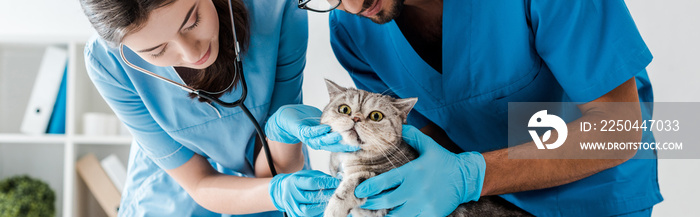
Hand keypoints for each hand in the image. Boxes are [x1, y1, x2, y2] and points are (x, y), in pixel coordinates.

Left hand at [266, 104, 359, 151]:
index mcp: (326, 140)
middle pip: (333, 145)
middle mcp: (319, 141)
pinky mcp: (301, 130)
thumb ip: (338, 121)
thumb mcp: (327, 120)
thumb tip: (354, 119)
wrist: (288, 117)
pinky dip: (318, 130)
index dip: (350, 145)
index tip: (360, 144)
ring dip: (331, 139)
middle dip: (343, 144)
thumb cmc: (309, 120)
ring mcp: (310, 137)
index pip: (340, 144)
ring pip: (322, 140)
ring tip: (340, 136)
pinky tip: (325, 128)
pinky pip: (310, 132)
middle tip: (354, 142)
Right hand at [269, 170, 338, 216]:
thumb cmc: (298, 182)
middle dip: (327, 194)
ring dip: (323, 205)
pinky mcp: (295, 215)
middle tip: (337, 192)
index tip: (335, 182)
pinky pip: (310, 216)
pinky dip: (319, 212)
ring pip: (310, 210)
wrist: (283, 191)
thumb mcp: (307, 175)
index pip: (312, 183)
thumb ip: (320, 177)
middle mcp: (291, 196)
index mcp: (293, 182)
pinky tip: (325, 206)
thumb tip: (335, 181)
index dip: (326, 183)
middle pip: (311, 197)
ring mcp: (292, 208)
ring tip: (331, 200)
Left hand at [354, 125, 485, 215]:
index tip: (359, 191)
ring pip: (398, 215)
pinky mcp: (432, 214)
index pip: (386, 181)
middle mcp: (417, 189)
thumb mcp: (429, 146)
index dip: (370, 187)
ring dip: (384, 215)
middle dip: (371, 203)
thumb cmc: (444, 161)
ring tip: (374, 214)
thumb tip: (400, 127)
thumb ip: (413, 136)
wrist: (466, 177)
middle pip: (387, 200)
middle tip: (361, 204)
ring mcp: (424, 203)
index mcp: (413, 172)